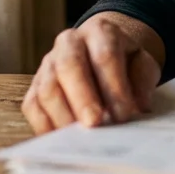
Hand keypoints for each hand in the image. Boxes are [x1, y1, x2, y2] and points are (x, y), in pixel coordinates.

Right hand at [22, 12, 164, 133]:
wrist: (102, 52)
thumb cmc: (125, 62)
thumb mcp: (142, 64)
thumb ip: (142, 83)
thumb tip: (139, 109)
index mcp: (100, 31)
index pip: (105, 55)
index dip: (113, 86)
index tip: (125, 114)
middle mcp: (69, 43)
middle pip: (69, 66)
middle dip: (82, 98)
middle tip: (94, 123)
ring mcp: (47, 64)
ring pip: (47, 88)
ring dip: (63, 116)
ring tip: (80, 138)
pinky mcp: (34, 86)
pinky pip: (32, 106)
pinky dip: (45, 126)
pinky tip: (61, 142)